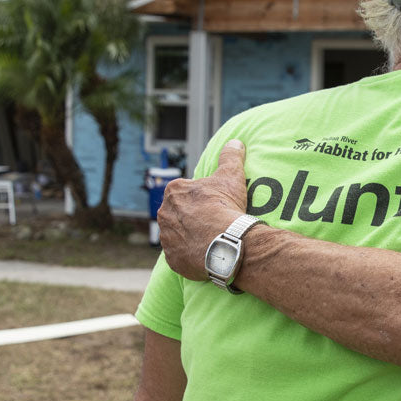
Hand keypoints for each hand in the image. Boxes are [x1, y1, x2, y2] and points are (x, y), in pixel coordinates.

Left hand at [158, 140, 249, 280]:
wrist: (226, 243)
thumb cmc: (225, 207)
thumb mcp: (231, 176)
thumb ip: (230, 157)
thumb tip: (235, 142)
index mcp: (174, 191)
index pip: (185, 192)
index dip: (202, 198)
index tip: (215, 204)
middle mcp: (164, 213)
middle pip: (179, 213)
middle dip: (193, 217)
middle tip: (214, 222)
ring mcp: (166, 238)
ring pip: (178, 235)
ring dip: (190, 236)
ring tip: (212, 239)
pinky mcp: (172, 259)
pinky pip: (180, 255)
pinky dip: (190, 254)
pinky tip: (206, 253)